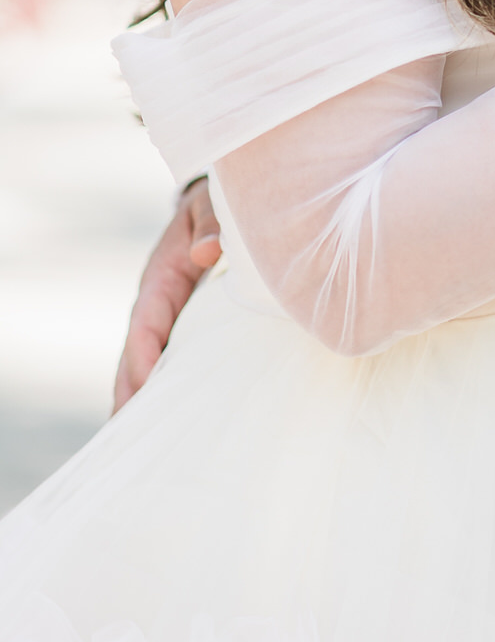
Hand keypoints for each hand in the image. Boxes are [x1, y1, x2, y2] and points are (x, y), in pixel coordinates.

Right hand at [111, 179, 221, 411]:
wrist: (219, 201)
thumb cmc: (218, 204)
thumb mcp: (214, 206)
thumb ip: (213, 224)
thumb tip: (207, 252)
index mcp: (163, 276)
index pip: (147, 321)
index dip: (145, 354)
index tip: (146, 388)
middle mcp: (158, 302)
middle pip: (135, 353)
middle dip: (130, 391)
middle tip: (128, 433)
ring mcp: (168, 317)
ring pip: (146, 363)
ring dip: (139, 398)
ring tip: (138, 440)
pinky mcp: (182, 326)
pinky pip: (167, 360)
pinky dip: (160, 388)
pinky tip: (165, 420)